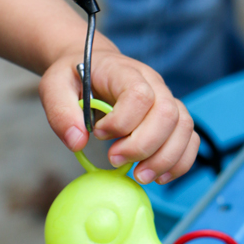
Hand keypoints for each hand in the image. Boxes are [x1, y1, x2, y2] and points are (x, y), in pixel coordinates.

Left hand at [39, 46, 198, 184]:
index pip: (140, 94)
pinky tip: (160, 177)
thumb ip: (60, 112)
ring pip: (184, 128)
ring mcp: (166, 99)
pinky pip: (190, 139)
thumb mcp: (54, 86)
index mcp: (124, 71)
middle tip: (114, 160)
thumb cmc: (74, 77)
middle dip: (143, 146)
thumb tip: (77, 142)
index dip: (122, 121)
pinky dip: (180, 162)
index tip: (99, 134)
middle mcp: (153, 83)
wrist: (91, 66)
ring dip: (165, 159)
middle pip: (167, 114)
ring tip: (139, 176)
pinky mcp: (172, 118)